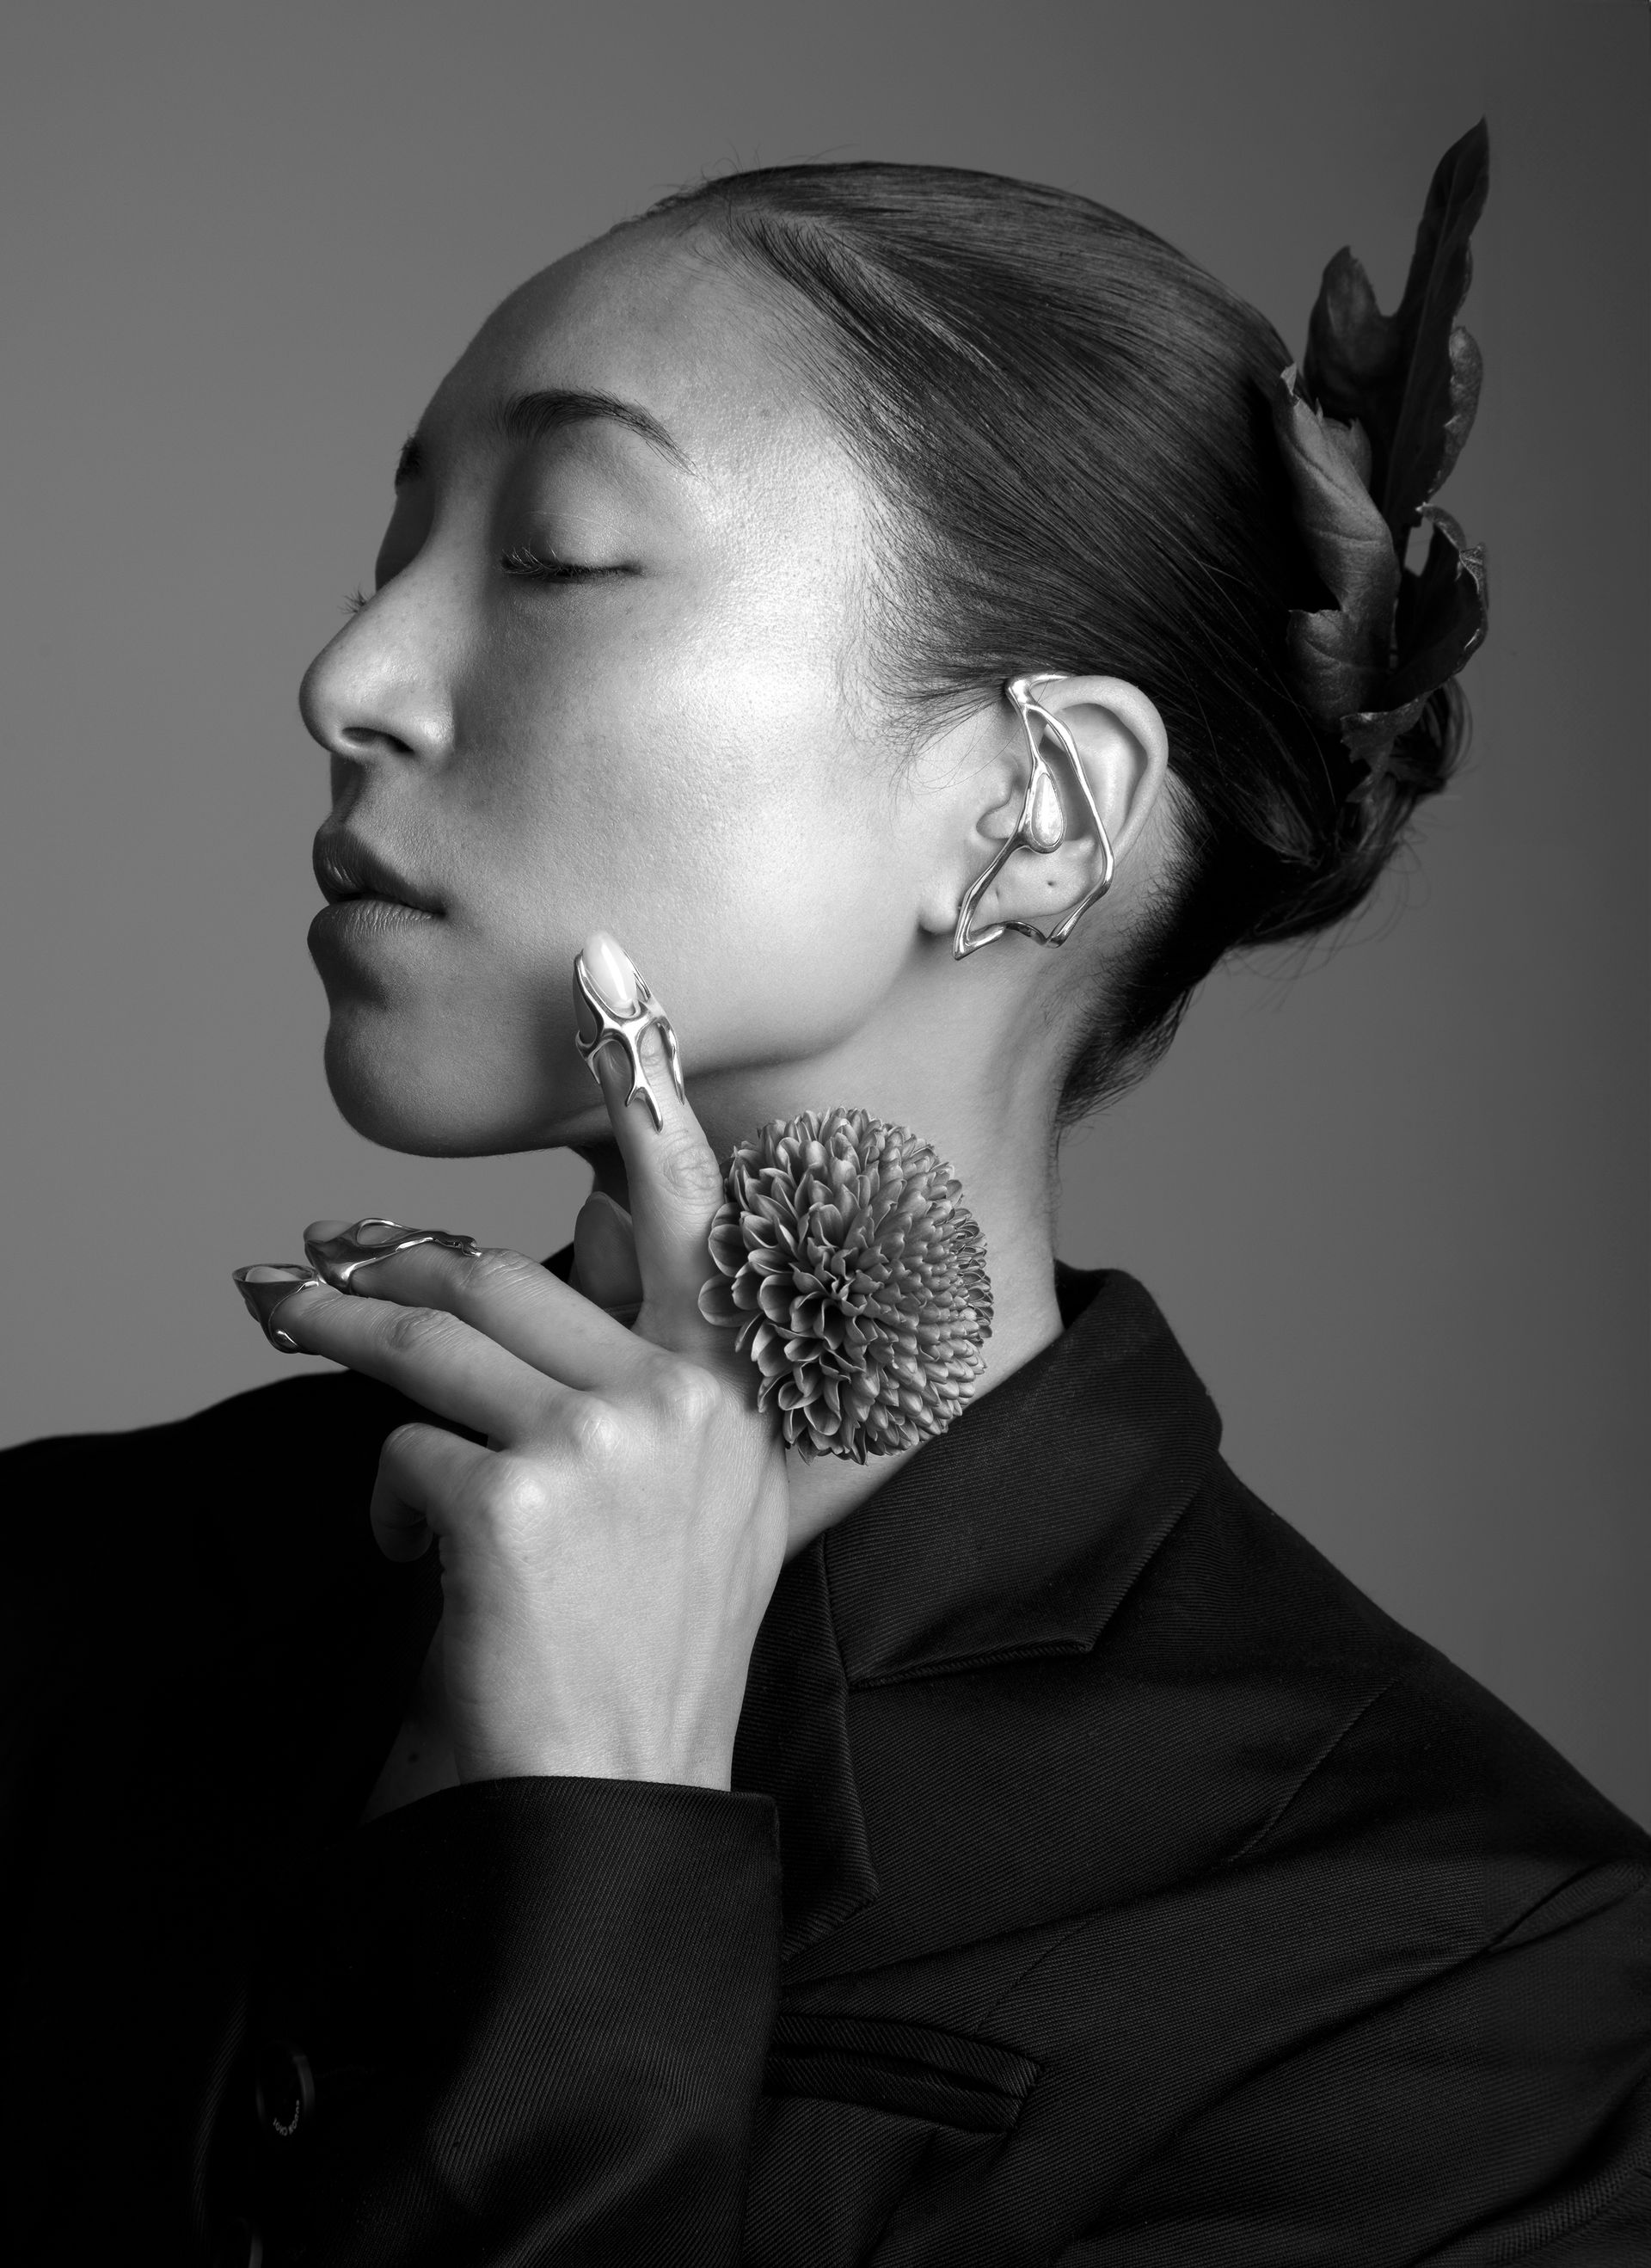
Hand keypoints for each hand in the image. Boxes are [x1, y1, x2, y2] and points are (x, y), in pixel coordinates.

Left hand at [238, 934, 787, 1792]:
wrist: (609, 1810)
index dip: (647, 1089)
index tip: (610, 976)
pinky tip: (424, 1572)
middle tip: (307, 1262)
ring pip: (432, 1343)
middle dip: (386, 1262)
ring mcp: (611, 1445)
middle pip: (502, 1279)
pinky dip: (387, 1510)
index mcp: (738, 1400)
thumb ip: (639, 1381)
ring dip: (336, 1331)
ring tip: (277, 1316)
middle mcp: (691, 1405)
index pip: (697, 1214)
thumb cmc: (632, 1662)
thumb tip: (536, 1262)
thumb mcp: (679, 1511)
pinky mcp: (519, 1497)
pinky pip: (400, 1455)